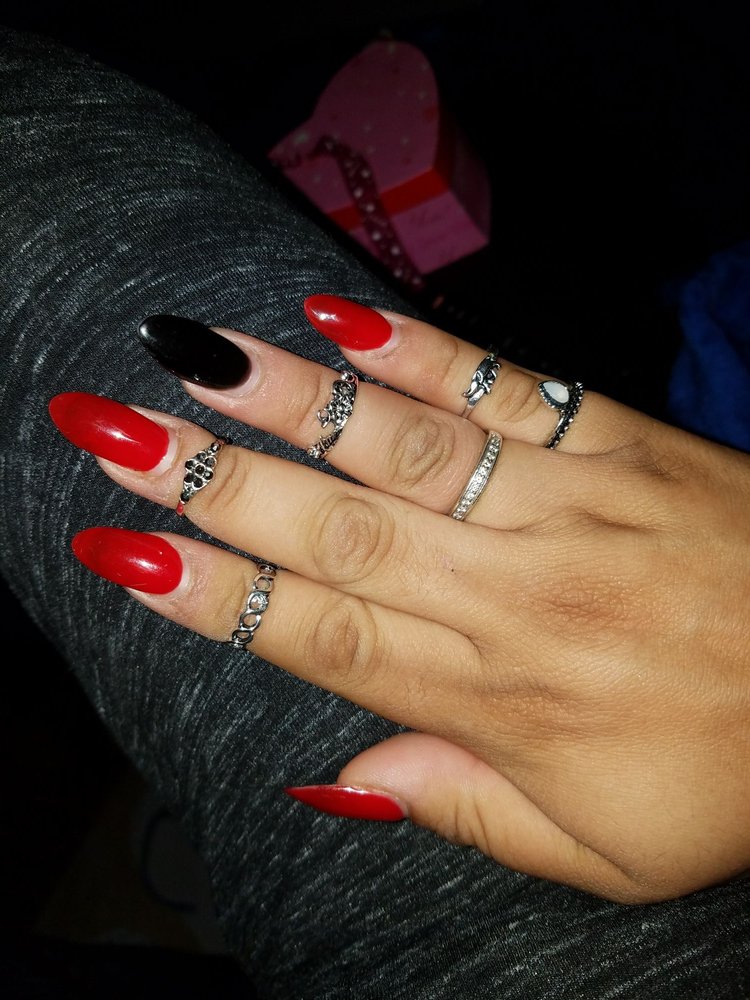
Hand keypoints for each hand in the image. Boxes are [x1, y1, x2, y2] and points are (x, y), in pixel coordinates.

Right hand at [49, 296, 749, 902]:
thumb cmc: (727, 771)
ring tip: (194, 360)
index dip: (215, 598)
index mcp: (497, 700)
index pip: (323, 641)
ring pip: (404, 451)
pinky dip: (422, 353)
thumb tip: (341, 779)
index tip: (126, 551)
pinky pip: (507, 391)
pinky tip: (338, 320)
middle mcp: (512, 596)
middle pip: (337, 534)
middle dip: (214, 484)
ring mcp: (564, 509)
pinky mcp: (617, 445)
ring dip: (292, 404)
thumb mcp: (600, 849)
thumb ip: (462, 806)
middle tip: (116, 431)